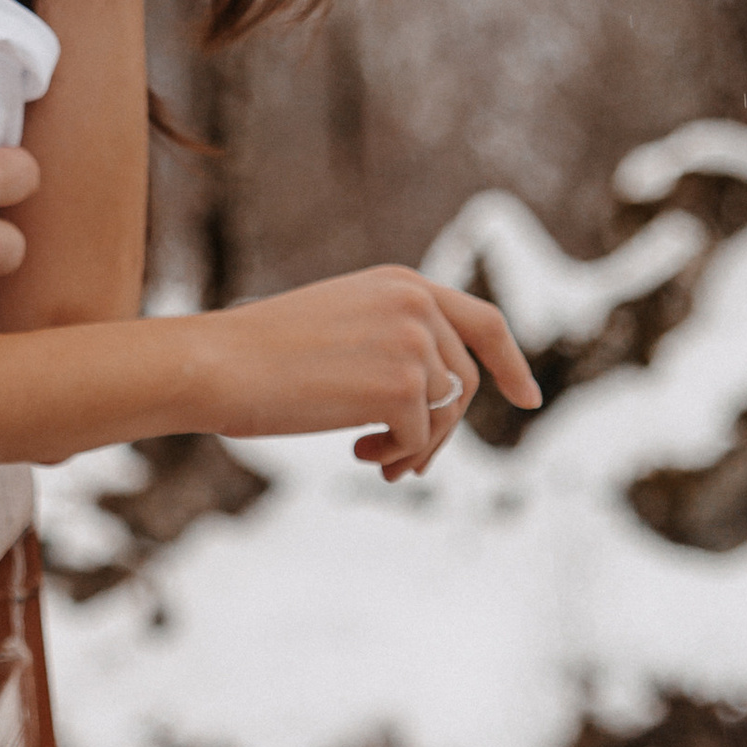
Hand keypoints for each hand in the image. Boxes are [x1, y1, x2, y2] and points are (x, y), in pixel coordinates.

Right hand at [198, 268, 538, 478]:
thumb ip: (393, 343)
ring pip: (447, 413)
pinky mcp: (404, 385)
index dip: (512, 363)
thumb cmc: (261, 355)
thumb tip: (438, 403)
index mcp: (402, 283)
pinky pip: (420, 436)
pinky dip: (396, 455)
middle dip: (443, 430)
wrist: (218, 364)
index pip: (483, 321)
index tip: (528, 399)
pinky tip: (359, 454)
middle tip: (408, 463)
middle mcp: (417, 304)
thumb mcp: (340, 326)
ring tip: (377, 460)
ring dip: (416, 446)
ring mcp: (414, 342)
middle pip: (466, 382)